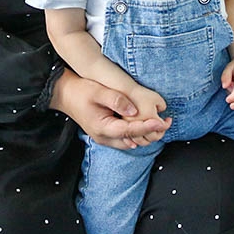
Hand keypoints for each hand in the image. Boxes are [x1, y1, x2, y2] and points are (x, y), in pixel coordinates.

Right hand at [50, 69, 170, 148]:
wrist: (66, 95)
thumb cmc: (82, 91)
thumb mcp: (99, 91)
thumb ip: (117, 100)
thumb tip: (134, 110)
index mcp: (102, 127)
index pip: (129, 130)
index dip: (147, 127)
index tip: (161, 122)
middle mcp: (104, 137)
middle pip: (133, 141)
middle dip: (151, 134)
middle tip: (167, 123)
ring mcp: (105, 138)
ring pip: (131, 142)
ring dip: (146, 135)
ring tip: (161, 124)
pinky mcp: (106, 135)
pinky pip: (126, 139)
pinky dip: (137, 134)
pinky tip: (146, 125)